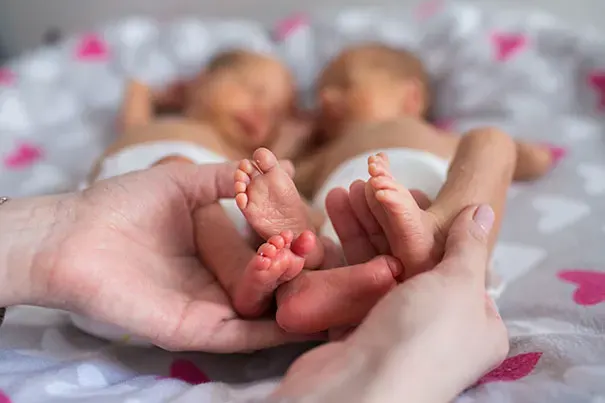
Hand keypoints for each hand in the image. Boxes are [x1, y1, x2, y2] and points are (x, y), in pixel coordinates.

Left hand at [6, 162, 311, 352]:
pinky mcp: (192, 329)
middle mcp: (216, 281)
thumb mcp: (184, 183)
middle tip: (333, 264)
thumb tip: (278, 164)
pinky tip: (300, 322)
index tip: (323, 235)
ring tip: (326, 287)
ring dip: (292, 300)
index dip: (294, 244)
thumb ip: (230, 178)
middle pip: (270, 285)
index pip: (266, 252)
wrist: (72, 234)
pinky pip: (239, 338)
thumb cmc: (122, 204)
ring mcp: (207, 308)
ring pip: (261, 311)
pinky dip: (270, 334)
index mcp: (215, 250)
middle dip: (300, 276)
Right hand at [273, 205, 508, 402]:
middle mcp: (437, 328)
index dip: (433, 223)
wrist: (360, 388)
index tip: (410, 190)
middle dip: (386, 220)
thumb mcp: (458, 283)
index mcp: (477, 323)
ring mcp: (394, 331)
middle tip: (363, 185)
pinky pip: (350, 289)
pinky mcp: (357, 334)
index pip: (458, 262)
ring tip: (338, 193)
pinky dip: (338, 260)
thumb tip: (483, 212)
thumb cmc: (424, 334)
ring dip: (357, 231)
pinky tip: (324, 231)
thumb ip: (468, 246)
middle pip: (411, 260)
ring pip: (376, 270)